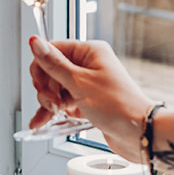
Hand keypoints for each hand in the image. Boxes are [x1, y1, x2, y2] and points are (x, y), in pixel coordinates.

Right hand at [27, 37, 155, 159]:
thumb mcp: (79, 83)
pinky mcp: (88, 102)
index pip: (53, 49)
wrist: (138, 133)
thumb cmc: (118, 106)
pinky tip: (43, 121)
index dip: (42, 66)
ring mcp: (88, 84)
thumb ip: (54, 64)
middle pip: (52, 70)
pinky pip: (64, 102)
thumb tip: (35, 42)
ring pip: (56, 88)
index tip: (40, 84)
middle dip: (46, 88)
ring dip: (49, 101)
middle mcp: (90, 65)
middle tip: (52, 102)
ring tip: (53, 113)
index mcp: (90, 52)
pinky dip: (54, 111)